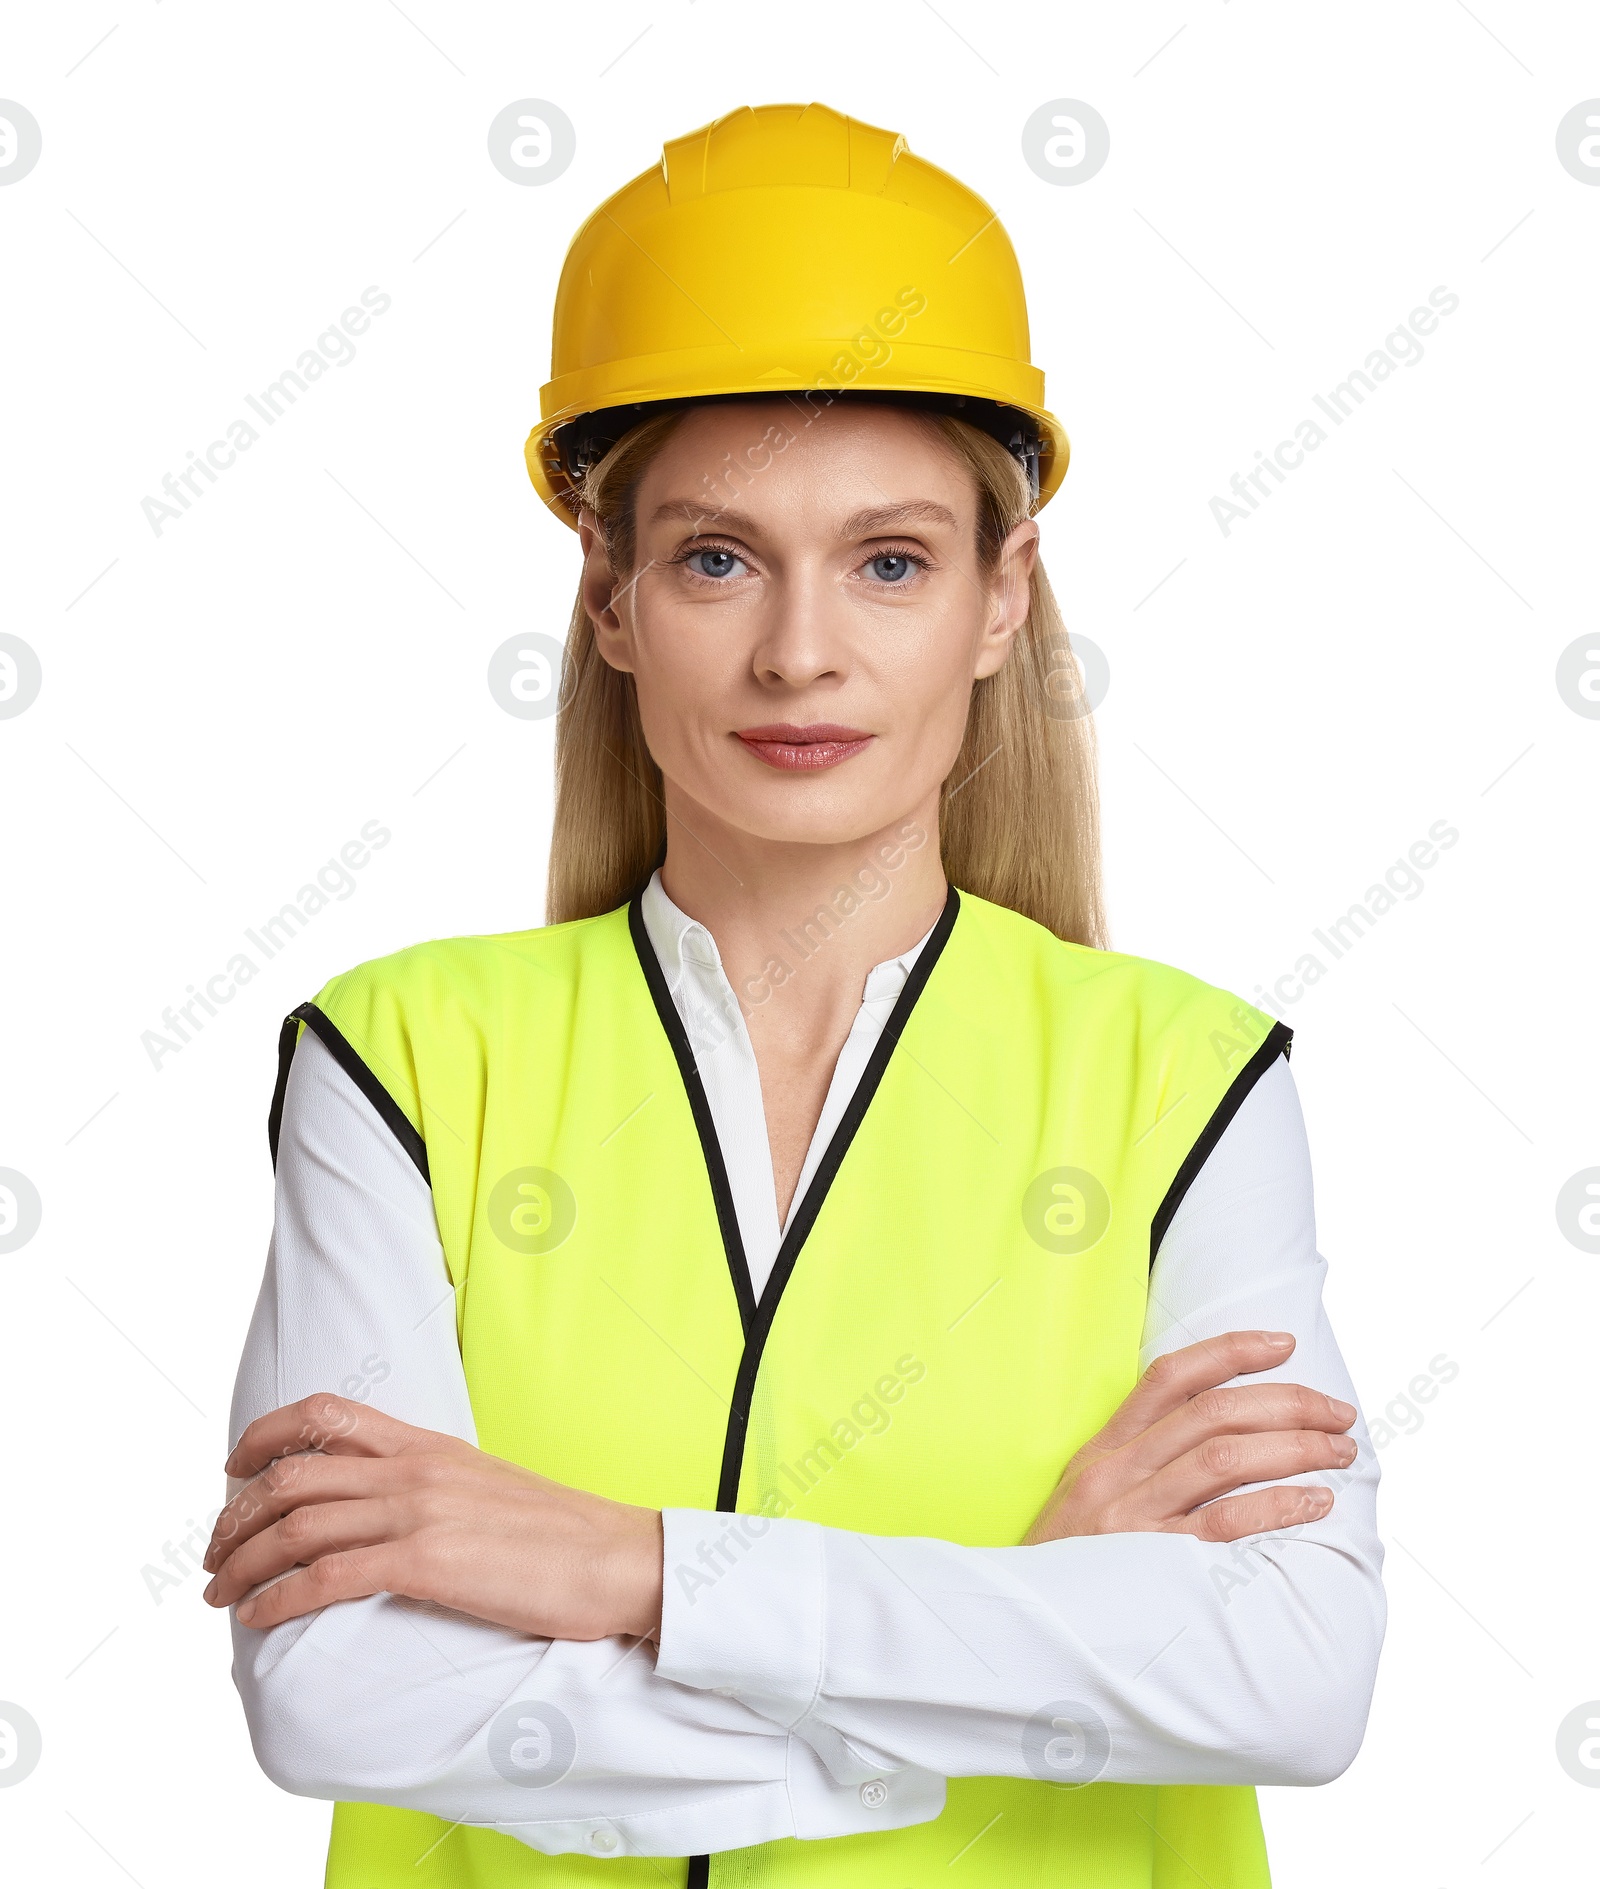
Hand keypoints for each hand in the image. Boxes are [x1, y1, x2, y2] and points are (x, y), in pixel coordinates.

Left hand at [202, 1394, 662, 1638]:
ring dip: (242, 1563)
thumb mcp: (485, 1488)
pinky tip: (258, 1617)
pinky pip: (327, 1577)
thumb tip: (382, 1513)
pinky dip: (278, 1598)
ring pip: (297, 1526)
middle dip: (235, 1515)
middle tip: (213, 1553)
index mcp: (429, 1445)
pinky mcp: (428, 1562)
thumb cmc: (560, 1536)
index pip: (327, 1414)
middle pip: (292, 1475)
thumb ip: (431, 1487)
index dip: (265, 1436)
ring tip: (219, 1594)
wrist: (617, 1559)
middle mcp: (415, 1468)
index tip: (233, 1470)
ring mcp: (420, 1511)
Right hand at [1025, 1331, 1356, 1544]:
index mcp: (1104, 1448)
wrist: (1021, 1628)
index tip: (1283, 1344)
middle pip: (1213, 1413)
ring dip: (1293, 1448)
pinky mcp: (1151, 1564)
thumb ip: (1140, 1462)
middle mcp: (1117, 1472)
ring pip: (1224, 1457)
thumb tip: (1222, 1433)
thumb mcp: (1087, 1496)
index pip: (1171, 1377)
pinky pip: (1224, 1524)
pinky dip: (1276, 1506)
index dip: (1230, 1351)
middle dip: (1287, 1403)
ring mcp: (1132, 1516)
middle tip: (1338, 1414)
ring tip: (1338, 1452)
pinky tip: (1313, 1503)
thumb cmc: (1070, 1563)